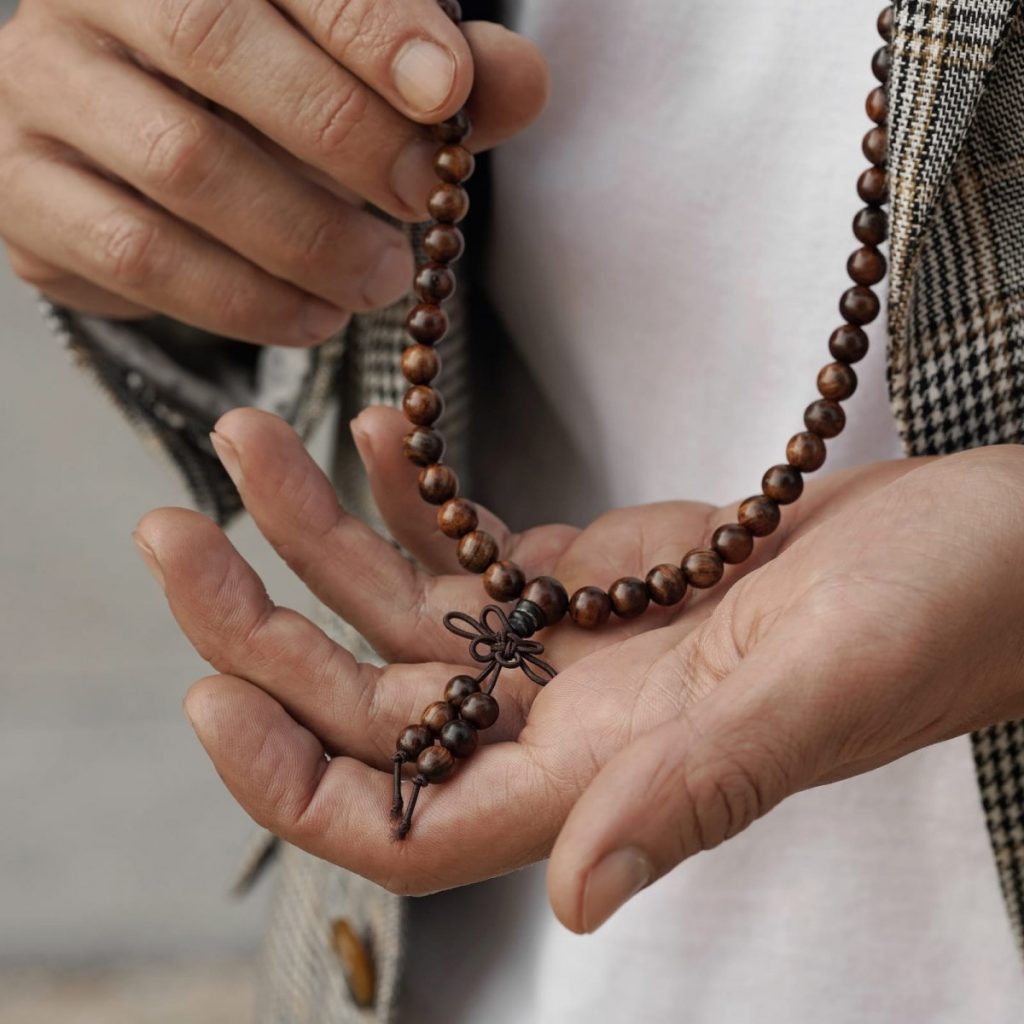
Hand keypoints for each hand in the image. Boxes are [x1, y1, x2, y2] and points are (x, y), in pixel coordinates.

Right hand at [0, 0, 545, 340]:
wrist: (131, 159)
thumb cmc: (264, 101)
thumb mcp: (361, 76)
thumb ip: (440, 73)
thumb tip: (523, 84)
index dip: (368, 24)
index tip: (448, 97)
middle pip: (213, 42)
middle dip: (342, 134)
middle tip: (421, 205)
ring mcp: (44, 91)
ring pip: (181, 163)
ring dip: (303, 237)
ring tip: (382, 281)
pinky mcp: (27, 196)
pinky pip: (138, 257)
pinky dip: (243, 299)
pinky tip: (313, 318)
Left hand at [133, 405, 959, 901]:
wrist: (978, 550)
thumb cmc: (931, 622)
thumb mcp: (814, 693)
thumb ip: (693, 789)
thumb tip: (588, 900)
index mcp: (600, 779)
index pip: (402, 819)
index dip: (289, 775)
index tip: (205, 686)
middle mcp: (565, 724)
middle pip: (368, 701)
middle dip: (262, 622)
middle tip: (177, 529)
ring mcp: (572, 647)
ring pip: (406, 611)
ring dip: (320, 531)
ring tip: (251, 440)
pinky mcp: (595, 574)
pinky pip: (473, 545)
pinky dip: (415, 492)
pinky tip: (376, 431)